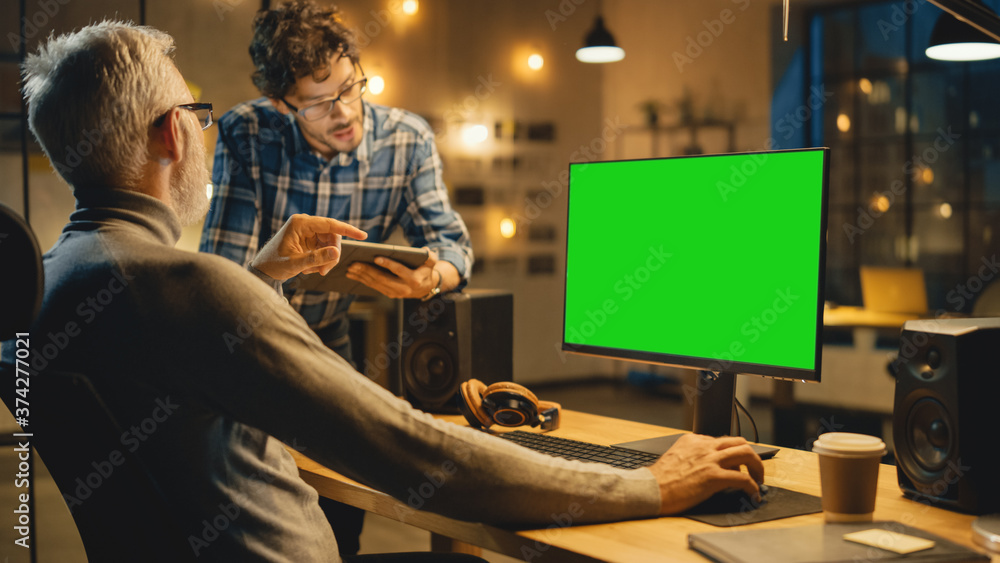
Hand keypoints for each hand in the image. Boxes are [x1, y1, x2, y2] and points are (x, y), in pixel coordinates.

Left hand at [250, 214, 366, 280]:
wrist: (262, 271)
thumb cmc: (274, 265)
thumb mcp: (295, 264)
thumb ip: (316, 258)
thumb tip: (337, 252)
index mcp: (300, 223)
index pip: (330, 224)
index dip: (348, 230)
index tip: (363, 236)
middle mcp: (305, 224)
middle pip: (332, 235)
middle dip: (332, 254)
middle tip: (325, 271)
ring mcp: (307, 231)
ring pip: (330, 243)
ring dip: (327, 259)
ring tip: (316, 271)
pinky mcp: (308, 240)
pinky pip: (324, 248)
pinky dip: (321, 260)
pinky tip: (310, 268)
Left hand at [345, 247, 439, 298]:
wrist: (426, 287)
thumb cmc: (427, 270)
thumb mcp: (432, 262)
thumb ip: (430, 256)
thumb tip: (424, 250)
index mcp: (413, 280)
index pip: (399, 271)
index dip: (387, 264)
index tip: (376, 257)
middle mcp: (403, 288)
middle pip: (382, 279)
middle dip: (367, 270)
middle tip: (354, 263)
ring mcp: (395, 293)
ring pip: (375, 284)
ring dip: (361, 276)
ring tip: (350, 268)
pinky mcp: (388, 294)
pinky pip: (373, 287)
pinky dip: (362, 280)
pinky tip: (353, 274)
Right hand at [649, 434, 763, 514]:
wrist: (650, 489)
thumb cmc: (659, 480)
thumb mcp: (675, 457)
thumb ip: (691, 456)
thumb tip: (705, 467)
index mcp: (693, 440)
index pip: (722, 440)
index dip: (733, 454)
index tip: (737, 464)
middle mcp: (703, 446)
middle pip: (739, 442)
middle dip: (751, 456)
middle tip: (754, 470)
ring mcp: (710, 460)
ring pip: (746, 453)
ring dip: (757, 467)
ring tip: (758, 480)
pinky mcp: (713, 477)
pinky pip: (743, 479)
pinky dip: (752, 487)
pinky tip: (753, 495)